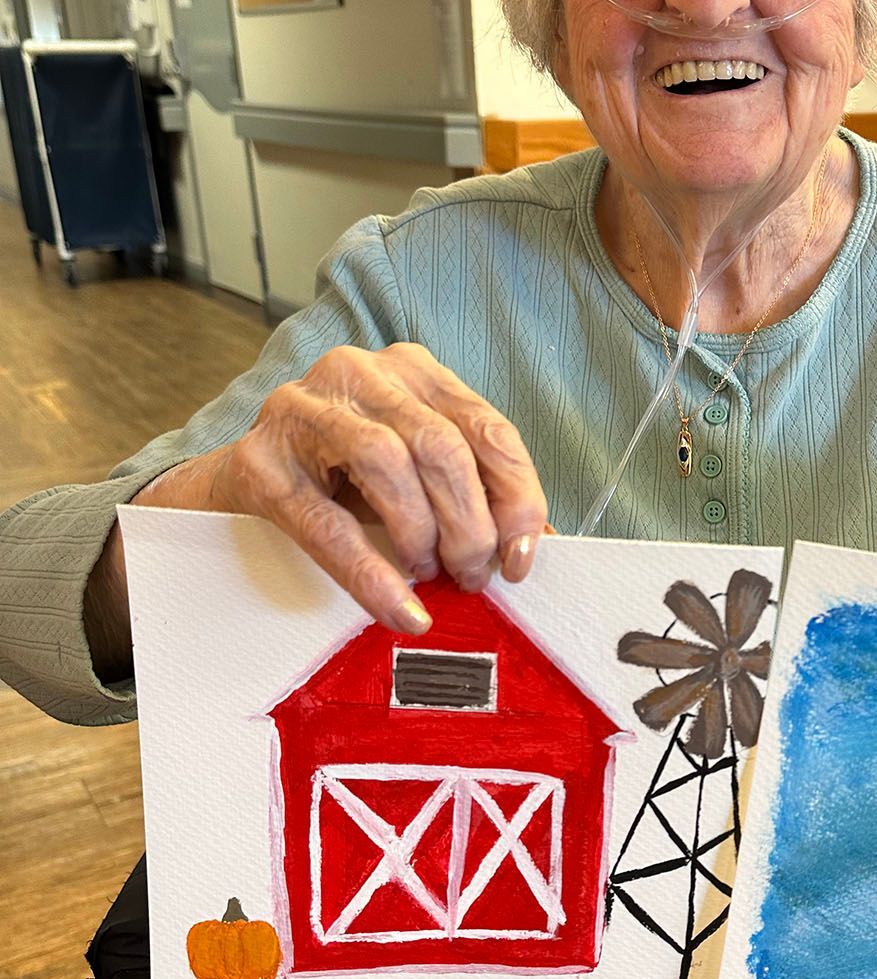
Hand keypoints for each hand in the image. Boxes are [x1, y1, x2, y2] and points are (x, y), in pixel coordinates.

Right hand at [136, 343, 547, 633]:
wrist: (239, 486)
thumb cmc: (342, 480)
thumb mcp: (415, 474)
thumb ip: (474, 496)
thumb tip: (536, 549)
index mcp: (413, 370)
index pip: (488, 429)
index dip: (517, 498)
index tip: (523, 557)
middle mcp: (360, 373)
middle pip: (440, 446)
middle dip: (470, 525)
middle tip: (473, 576)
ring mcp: (302, 409)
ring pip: (387, 462)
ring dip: (422, 534)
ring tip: (429, 576)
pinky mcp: (260, 461)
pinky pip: (327, 522)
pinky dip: (372, 573)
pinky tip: (400, 608)